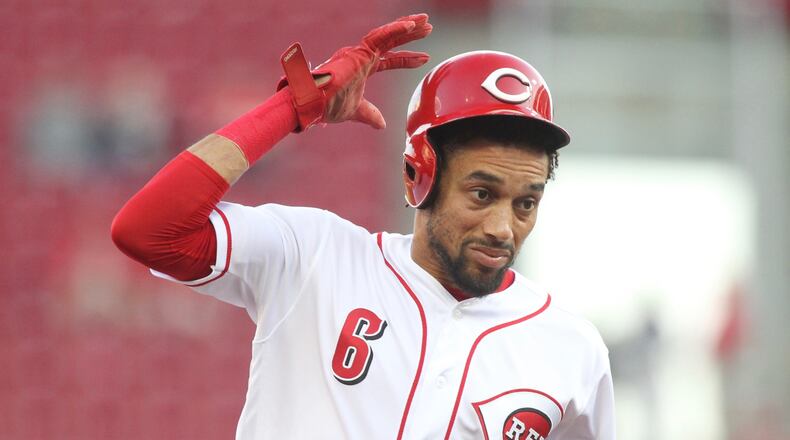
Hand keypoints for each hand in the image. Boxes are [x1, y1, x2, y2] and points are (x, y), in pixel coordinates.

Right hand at [279, 13, 431, 130]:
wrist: (312, 105)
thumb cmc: (327, 107)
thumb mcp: (356, 112)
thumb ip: (369, 115)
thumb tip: (381, 125)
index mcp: (361, 68)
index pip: (389, 60)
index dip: (407, 59)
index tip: (425, 58)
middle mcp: (360, 56)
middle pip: (391, 42)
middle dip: (411, 34)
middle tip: (428, 27)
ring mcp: (358, 53)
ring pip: (387, 35)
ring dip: (407, 27)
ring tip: (424, 22)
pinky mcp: (357, 52)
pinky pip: (379, 37)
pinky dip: (395, 30)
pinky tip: (410, 26)